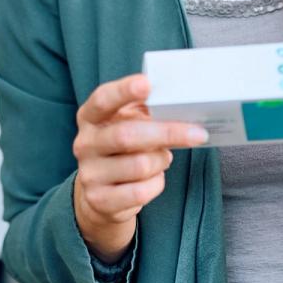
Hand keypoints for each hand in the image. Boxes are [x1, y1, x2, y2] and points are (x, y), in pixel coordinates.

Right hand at [72, 74, 207, 263]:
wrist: (100, 194)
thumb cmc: (122, 150)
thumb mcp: (125, 124)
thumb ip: (144, 111)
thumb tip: (178, 103)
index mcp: (89, 117)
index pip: (103, 99)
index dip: (123, 91)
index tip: (147, 83)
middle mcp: (84, 144)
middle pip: (127, 135)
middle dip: (167, 133)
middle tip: (198, 133)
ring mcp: (90, 174)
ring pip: (140, 166)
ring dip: (161, 161)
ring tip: (163, 158)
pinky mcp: (100, 200)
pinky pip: (141, 192)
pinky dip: (156, 184)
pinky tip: (153, 178)